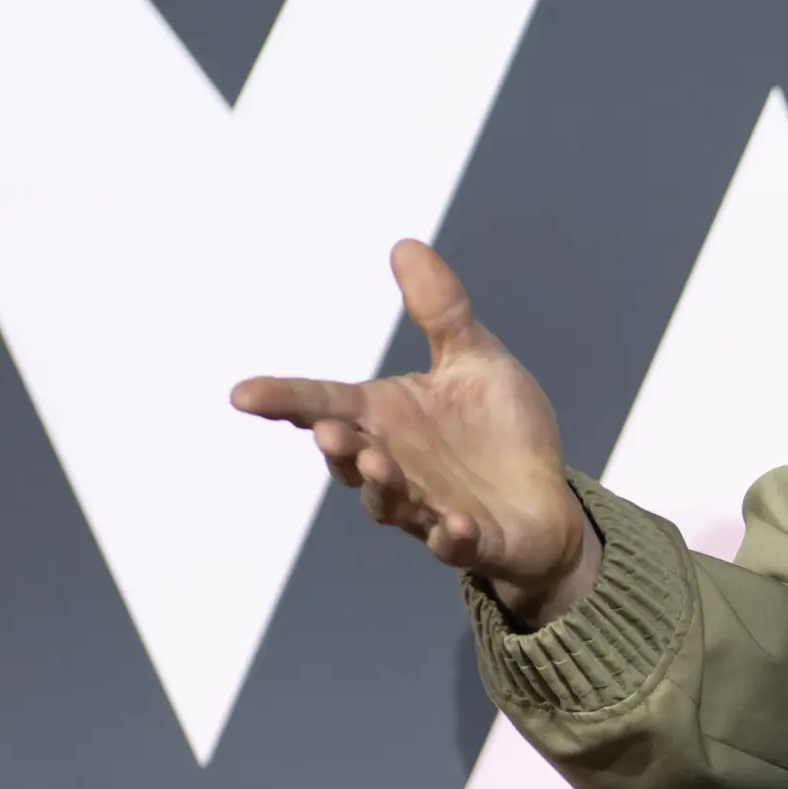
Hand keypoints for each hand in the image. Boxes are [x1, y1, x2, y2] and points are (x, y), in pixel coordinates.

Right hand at [231, 240, 599, 627]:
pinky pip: (452, 543)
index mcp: (387, 418)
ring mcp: (427, 507)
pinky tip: (453, 523)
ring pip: (390, 502)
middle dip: (337, 447)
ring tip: (377, 463)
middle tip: (329, 430)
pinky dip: (449, 535)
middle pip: (348, 458)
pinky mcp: (470, 540)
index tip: (243, 394)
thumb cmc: (499, 430)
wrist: (544, 497)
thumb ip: (441, 311)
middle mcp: (394, 465)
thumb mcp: (475, 360)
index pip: (324, 404)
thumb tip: (404, 245)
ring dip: (381, 486)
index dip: (283, 399)